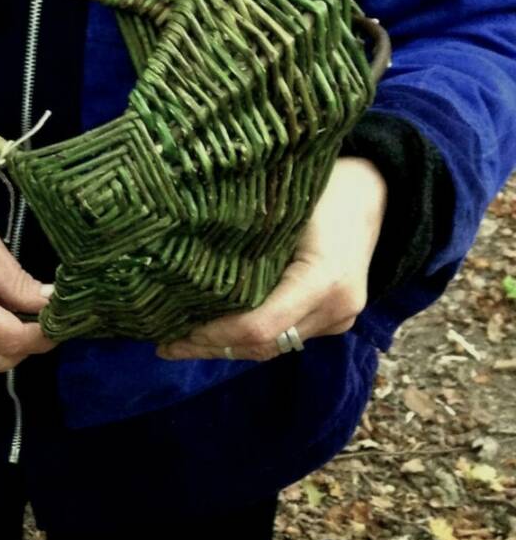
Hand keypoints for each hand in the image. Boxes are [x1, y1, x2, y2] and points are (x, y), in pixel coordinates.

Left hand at [158, 158, 388, 361]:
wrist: (375, 194)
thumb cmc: (322, 190)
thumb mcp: (280, 210)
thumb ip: (243, 247)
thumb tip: (182, 271)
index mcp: (324, 279)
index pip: (259, 326)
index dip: (213, 334)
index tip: (173, 331)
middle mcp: (337, 309)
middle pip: (262, 345)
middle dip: (210, 347)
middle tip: (165, 343)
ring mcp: (338, 320)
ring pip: (271, 349)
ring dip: (224, 348)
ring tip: (179, 343)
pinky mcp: (333, 323)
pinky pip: (283, 340)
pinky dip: (246, 339)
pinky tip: (212, 334)